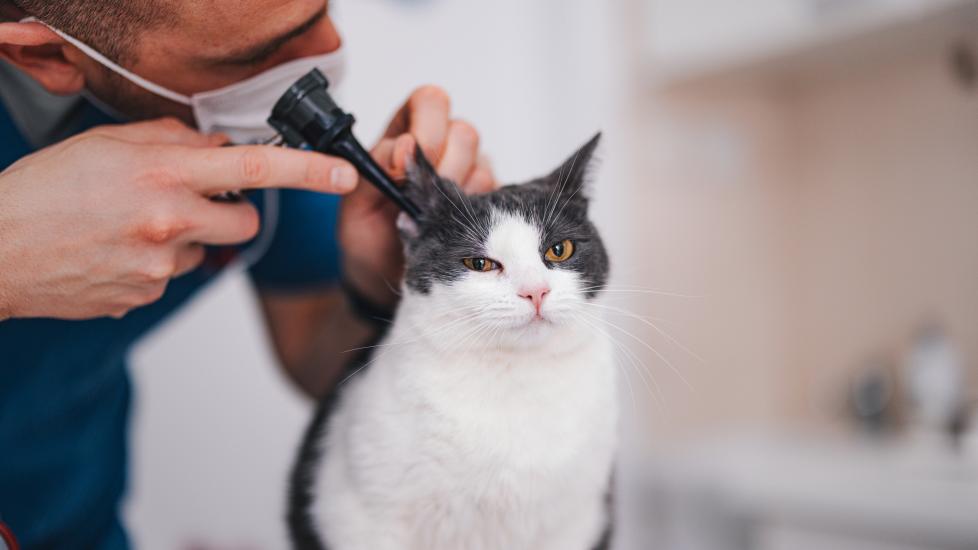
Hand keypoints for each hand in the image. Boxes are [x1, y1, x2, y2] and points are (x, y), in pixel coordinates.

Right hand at [0, 118, 359, 320]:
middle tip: (190, 201)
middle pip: (246, 224)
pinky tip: (116, 251)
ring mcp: (160, 266)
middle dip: (231, 214)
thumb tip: (220, 148)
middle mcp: (170, 222)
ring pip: (206, 250)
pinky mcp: (147, 296)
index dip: (309, 172)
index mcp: (163, 174)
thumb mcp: (107, 144)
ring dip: (185, 237)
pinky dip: (155, 262)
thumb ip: (172, 142)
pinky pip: (173, 274)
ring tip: (129, 227)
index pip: (256, 169)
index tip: (344, 175)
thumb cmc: (43, 190)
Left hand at [338, 86, 496, 305]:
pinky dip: (472, 213)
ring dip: (455, 194)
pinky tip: (450, 229)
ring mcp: (468, 173)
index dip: (425, 127)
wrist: (384, 275)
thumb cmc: (367, 233)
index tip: (407, 164)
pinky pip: (493, 195)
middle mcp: (441, 146)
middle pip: (463, 132)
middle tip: (421, 200)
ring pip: (482, 164)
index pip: (430, 102)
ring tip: (431, 219)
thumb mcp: (355, 202)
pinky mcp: (487, 200)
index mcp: (404, 133)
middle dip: (443, 167)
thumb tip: (404, 147)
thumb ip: (375, 167)